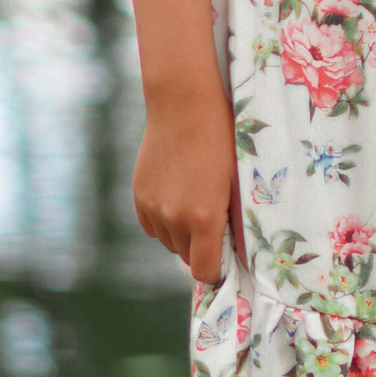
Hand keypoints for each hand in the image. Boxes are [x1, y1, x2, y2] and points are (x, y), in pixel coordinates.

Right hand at [133, 82, 241, 285]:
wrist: (185, 105)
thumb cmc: (223, 140)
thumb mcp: (236, 183)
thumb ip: (232, 221)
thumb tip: (232, 251)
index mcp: (204, 217)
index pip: (204, 271)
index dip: (215, 271)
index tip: (224, 261)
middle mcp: (174, 217)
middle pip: (186, 257)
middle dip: (201, 248)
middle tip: (215, 224)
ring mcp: (153, 207)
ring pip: (169, 242)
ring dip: (182, 234)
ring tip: (196, 204)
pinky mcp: (139, 196)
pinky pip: (152, 226)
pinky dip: (164, 221)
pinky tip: (178, 197)